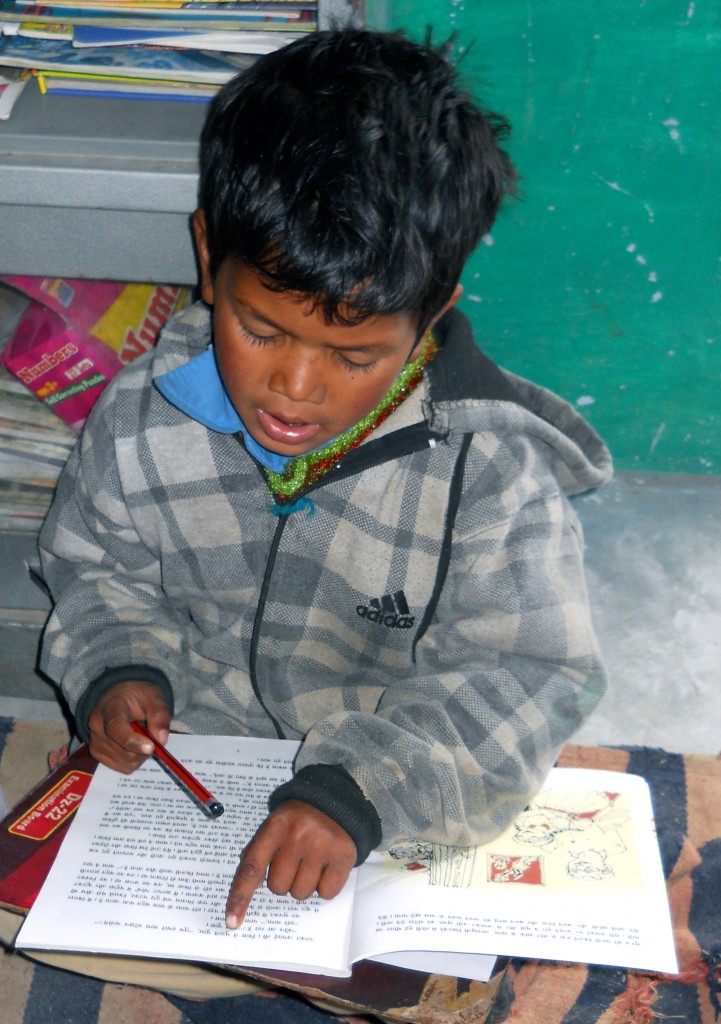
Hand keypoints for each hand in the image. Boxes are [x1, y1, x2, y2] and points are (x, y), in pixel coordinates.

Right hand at [87, 680, 171, 773]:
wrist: (119, 696)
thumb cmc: (136, 695)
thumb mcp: (153, 696)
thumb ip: (159, 715)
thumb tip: (161, 739)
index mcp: (109, 708)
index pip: (115, 729)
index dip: (133, 741)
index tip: (151, 747)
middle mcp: (96, 727)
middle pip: (123, 751)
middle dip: (144, 748)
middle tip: (151, 734)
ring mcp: (94, 742)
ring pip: (125, 762)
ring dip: (141, 755)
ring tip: (141, 737)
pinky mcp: (97, 754)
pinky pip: (122, 767)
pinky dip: (134, 761)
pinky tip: (134, 746)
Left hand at [225, 800, 356, 928]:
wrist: (335, 801)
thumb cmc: (298, 820)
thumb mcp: (274, 825)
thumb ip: (259, 851)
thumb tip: (247, 888)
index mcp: (274, 828)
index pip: (252, 868)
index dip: (240, 897)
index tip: (232, 922)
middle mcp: (296, 837)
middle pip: (278, 887)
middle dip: (283, 880)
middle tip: (293, 861)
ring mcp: (321, 847)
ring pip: (301, 894)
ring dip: (304, 885)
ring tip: (310, 862)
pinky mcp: (343, 857)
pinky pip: (326, 893)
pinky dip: (325, 886)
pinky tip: (326, 866)